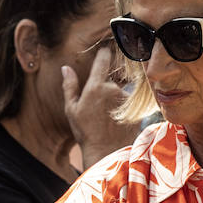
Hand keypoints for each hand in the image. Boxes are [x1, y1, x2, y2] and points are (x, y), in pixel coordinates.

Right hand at [62, 46, 133, 167]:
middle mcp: (114, 88)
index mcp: (96, 86)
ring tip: (108, 115)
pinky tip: (117, 120)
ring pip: (122, 90)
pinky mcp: (137, 106)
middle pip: (113, 77)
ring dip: (117, 97)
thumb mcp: (71, 110)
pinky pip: (131, 101)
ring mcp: (127, 98)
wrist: (106, 152)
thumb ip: (69, 86)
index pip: (103, 59)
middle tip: (100, 103)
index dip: (103, 54)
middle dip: (108, 84)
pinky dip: (125, 106)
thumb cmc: (85, 132)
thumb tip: (66, 68)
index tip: (104, 51)